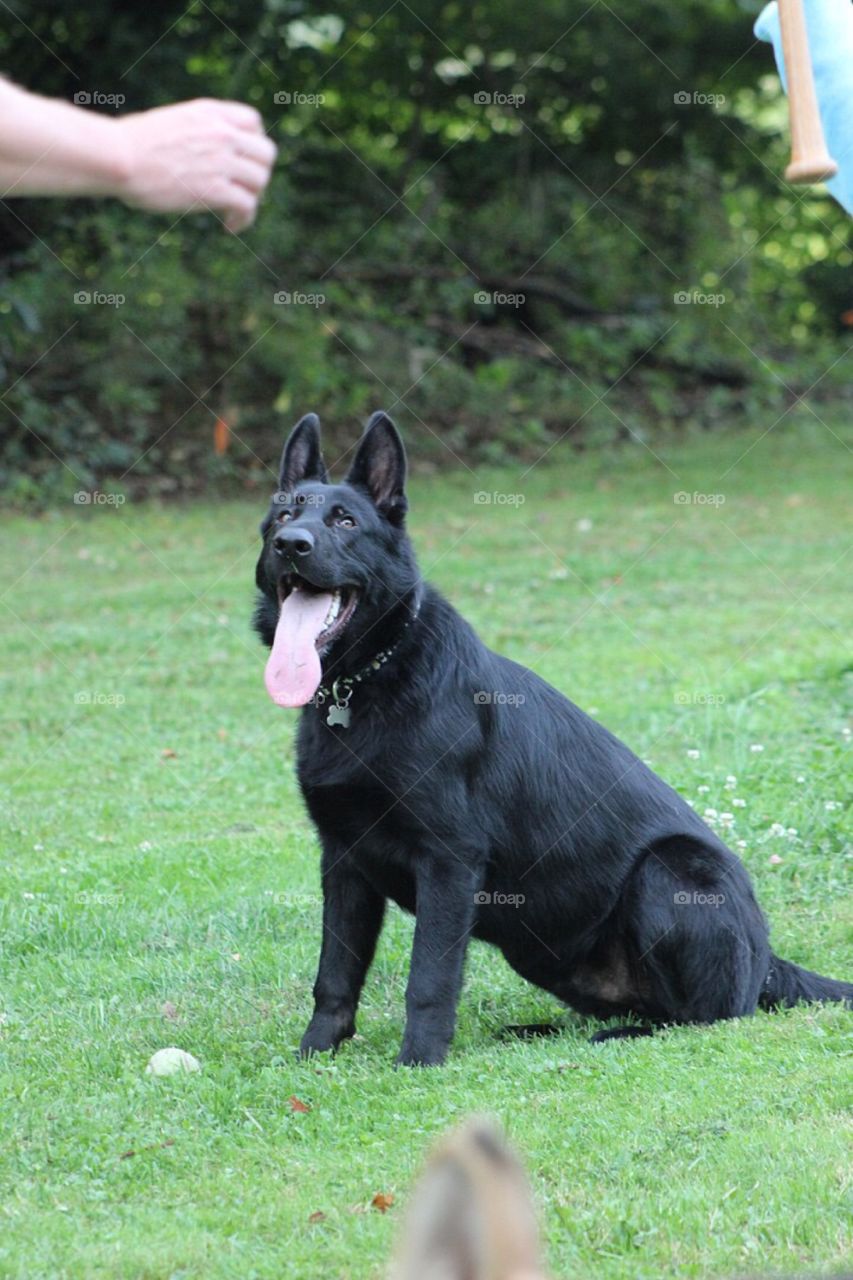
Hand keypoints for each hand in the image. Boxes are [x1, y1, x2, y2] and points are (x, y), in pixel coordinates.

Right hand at [113, 98, 276, 232]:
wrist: (118, 157)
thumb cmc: (130, 144)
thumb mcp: (169, 123)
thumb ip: (193, 132)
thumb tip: (193, 150)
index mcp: (209, 113)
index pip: (253, 121)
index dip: (254, 142)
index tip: (241, 160)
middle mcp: (221, 133)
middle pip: (266, 153)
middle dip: (258, 174)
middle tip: (242, 190)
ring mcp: (221, 161)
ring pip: (260, 182)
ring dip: (252, 200)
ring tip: (233, 212)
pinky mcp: (215, 190)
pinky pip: (247, 206)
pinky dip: (243, 220)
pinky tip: (228, 226)